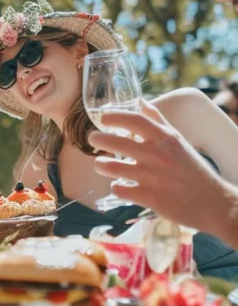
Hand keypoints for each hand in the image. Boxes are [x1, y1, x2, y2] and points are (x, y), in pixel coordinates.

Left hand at [88, 100, 232, 236]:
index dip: (114, 116)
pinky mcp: (148, 197)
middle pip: (115, 142)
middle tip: (93, 139)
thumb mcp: (178, 140)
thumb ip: (158, 121)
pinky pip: (119, 189)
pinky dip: (115, 187)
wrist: (212, 203)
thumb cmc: (192, 169)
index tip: (102, 118)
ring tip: (101, 164)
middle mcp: (157, 155)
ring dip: (101, 164)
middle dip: (97, 139)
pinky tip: (119, 185)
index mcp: (165, 139)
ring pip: (111, 166)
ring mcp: (151, 177)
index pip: (134, 120)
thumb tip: (141, 102)